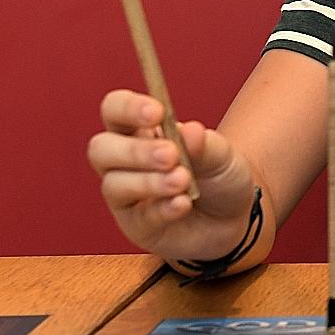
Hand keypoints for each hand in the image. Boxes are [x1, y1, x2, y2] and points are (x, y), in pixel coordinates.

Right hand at [86, 89, 258, 262]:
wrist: (233, 217)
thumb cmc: (218, 175)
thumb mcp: (221, 154)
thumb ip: (205, 144)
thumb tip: (190, 131)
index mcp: (139, 130)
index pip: (115, 109)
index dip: (128, 108)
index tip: (157, 112)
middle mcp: (123, 161)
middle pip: (101, 149)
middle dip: (134, 151)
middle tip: (171, 154)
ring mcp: (126, 196)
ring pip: (115, 185)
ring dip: (150, 182)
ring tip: (183, 180)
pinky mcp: (137, 226)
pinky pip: (139, 217)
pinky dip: (163, 209)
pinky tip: (183, 204)